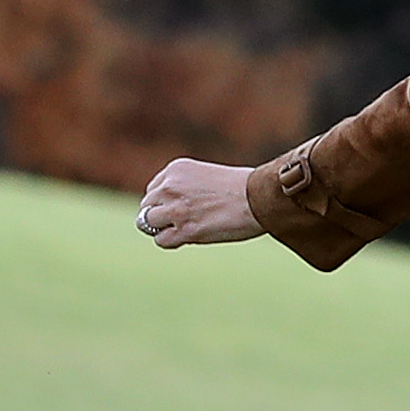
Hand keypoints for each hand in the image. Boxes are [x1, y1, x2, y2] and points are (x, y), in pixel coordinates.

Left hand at [136, 159, 260, 249]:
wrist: (262, 198)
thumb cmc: (245, 188)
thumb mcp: (207, 175)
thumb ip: (186, 187)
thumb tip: (172, 210)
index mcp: (176, 169)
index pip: (154, 189)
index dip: (166, 202)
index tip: (184, 207)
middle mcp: (170, 186)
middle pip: (147, 206)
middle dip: (161, 215)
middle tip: (185, 220)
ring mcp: (175, 208)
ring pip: (148, 223)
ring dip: (164, 228)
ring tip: (188, 228)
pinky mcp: (184, 229)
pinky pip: (161, 240)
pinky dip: (173, 242)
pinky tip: (192, 236)